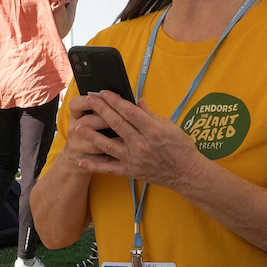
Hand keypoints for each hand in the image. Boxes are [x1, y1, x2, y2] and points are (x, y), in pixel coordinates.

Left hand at [67, 91, 204, 191]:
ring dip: (93, 135)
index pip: (130, 112)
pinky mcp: (131, 171)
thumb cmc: (181, 148)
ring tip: (79, 126)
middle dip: (102, 110)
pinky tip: (82, 160)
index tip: (104, 92)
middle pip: (117, 124)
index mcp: (153, 131)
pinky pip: (110, 169)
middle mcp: (142, 145)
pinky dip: (95, 165)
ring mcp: (135, 159)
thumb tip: (138, 101)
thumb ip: (151, 115)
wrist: (187, 173)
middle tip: (90, 100)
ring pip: (109, 146)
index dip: (115, 101)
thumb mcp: (170, 126)